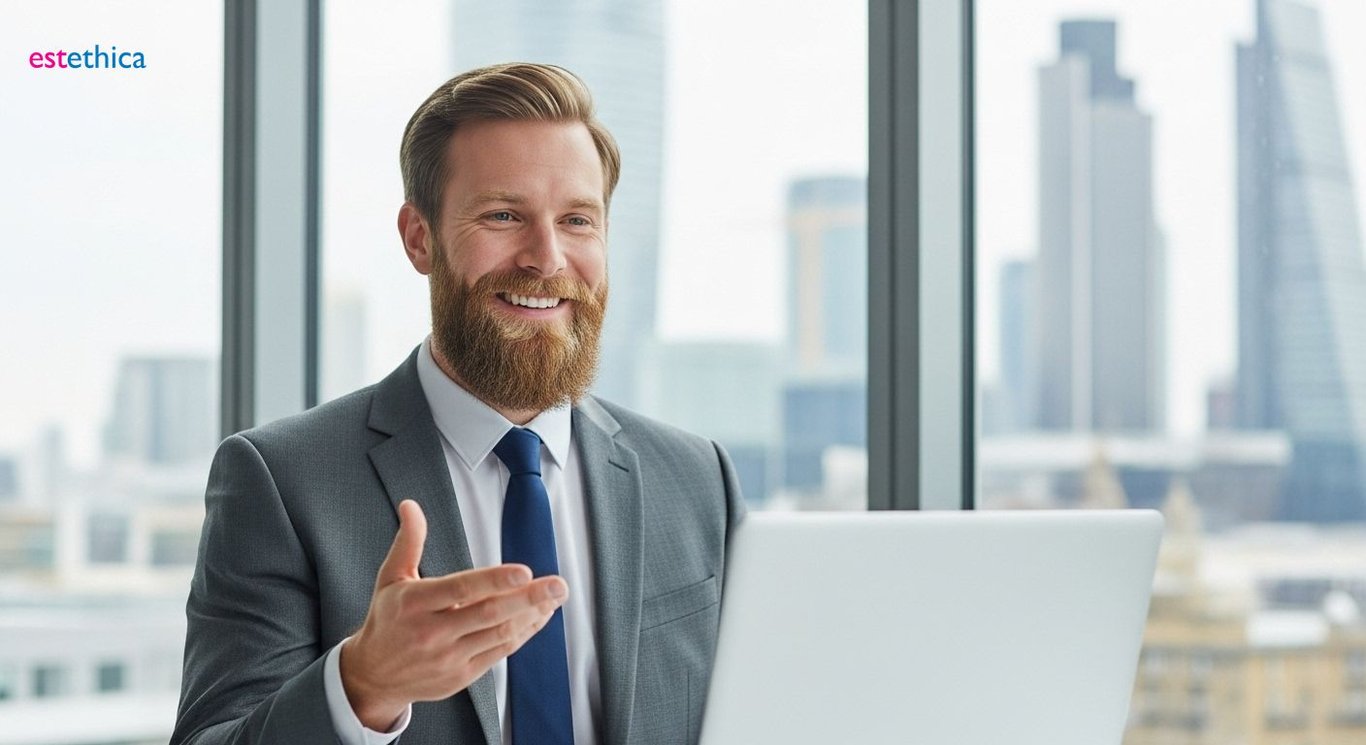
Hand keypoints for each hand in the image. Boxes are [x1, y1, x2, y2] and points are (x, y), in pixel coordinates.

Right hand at [340, 499, 567, 729]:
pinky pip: (500, 652)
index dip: (494, 580)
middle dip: (528, 598)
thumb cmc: (387, 621)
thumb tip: (411, 506)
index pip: (460, 589)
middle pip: (488, 614)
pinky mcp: (462, 676)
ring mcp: (449, 657)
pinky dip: (524, 634)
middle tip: (558, 584)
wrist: (373, 676)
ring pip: (499, 634)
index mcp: (415, 603)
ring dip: (532, 614)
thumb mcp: (390, 578)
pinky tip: (539, 617)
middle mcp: (432, 632)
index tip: (523, 571)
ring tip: (555, 597)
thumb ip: (408, 541)